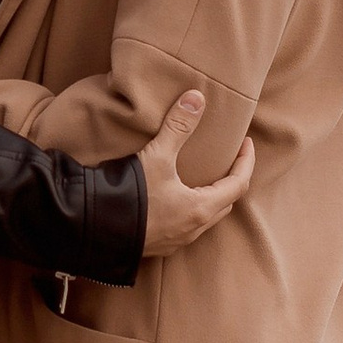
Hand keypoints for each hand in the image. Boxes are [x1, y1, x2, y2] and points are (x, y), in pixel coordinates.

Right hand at [136, 90, 254, 256]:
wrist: (95, 230)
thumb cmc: (130, 197)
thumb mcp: (156, 157)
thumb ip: (178, 126)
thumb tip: (196, 98)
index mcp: (201, 208)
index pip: (239, 183)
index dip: (246, 161)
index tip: (246, 143)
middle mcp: (194, 228)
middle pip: (226, 202)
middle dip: (232, 180)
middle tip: (229, 159)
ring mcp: (177, 240)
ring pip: (207, 217)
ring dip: (212, 197)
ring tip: (204, 176)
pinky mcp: (161, 245)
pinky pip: (187, 226)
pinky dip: (191, 208)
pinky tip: (176, 197)